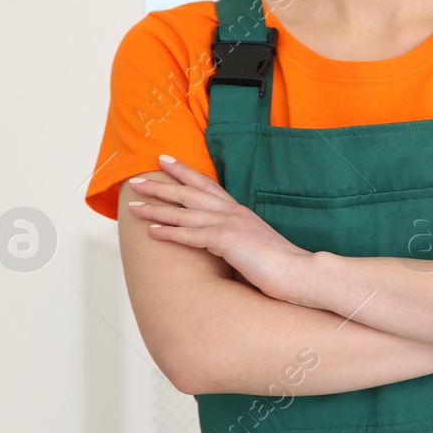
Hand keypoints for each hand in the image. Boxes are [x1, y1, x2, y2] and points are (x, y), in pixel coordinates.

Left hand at [130, 155, 315, 304]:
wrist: (298, 271)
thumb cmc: (281, 264)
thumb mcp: (255, 243)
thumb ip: (239, 237)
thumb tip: (226, 242)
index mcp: (239, 211)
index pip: (208, 184)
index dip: (185, 171)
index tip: (166, 161)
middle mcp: (232, 212)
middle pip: (190, 192)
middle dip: (161, 185)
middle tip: (137, 180)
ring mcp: (229, 224)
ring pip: (185, 212)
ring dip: (156, 208)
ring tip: (134, 205)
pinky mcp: (226, 241)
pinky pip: (191, 235)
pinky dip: (170, 232)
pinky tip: (152, 232)